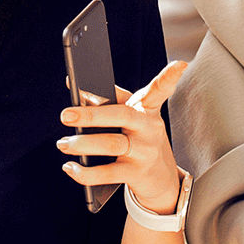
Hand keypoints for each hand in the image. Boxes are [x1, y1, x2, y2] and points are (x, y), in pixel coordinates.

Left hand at [59, 61, 188, 213]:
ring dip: (83, 144)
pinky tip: (71, 168)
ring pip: (112, 144)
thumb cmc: (140, 141)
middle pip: (122, 115)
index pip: (159, 89)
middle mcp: (149, 128)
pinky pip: (108, 173)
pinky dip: (86, 172)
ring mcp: (145, 151)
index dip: (170, 76)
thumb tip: (76, 89)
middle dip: (91, 114)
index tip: (180, 64)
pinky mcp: (137, 173)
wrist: (161, 179)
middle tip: (66, 115)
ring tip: (64, 143)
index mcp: (147, 109)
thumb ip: (109, 101)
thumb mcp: (133, 118)